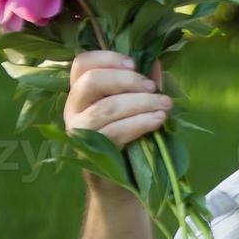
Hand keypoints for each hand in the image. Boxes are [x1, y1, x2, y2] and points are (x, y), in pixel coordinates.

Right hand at [64, 51, 169, 190]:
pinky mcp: (91, 151)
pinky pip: (115, 132)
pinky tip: (158, 119)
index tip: (134, 64)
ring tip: (165, 105)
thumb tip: (156, 62)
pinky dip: (140, 123)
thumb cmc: (129, 136)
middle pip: (91, 82)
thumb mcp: (135, 107)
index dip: (107, 58)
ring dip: (141, 103)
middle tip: (152, 88)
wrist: (123, 180)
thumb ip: (142, 85)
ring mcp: (79, 131)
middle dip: (127, 81)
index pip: (82, 63)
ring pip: (106, 108)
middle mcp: (73, 108)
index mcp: (81, 92)